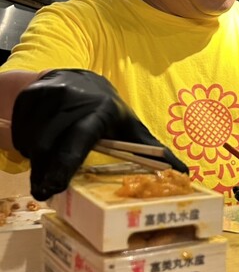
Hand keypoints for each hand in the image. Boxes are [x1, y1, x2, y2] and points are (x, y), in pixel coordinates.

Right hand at [11, 69, 187, 200]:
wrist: (80, 80)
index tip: (55, 187)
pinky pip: (20, 129)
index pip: (80, 139)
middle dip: (46, 171)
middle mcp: (74, 99)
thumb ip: (153, 150)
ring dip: (37, 160)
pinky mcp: (30, 94)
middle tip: (44, 191)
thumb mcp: (131, 128)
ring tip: (48, 166)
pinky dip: (25, 143)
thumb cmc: (109, 112)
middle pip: (50, 145)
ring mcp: (49, 95)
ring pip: (33, 140)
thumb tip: (185, 173)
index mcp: (101, 110)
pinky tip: (39, 145)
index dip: (67, 163)